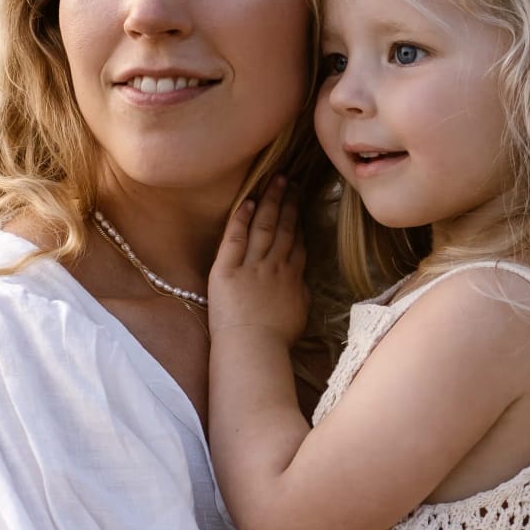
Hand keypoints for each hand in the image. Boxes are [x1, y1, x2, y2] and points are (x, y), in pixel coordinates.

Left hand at [208, 176, 308, 344]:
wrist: (253, 349)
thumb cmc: (275, 340)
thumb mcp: (299, 316)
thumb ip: (300, 295)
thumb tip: (303, 283)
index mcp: (291, 278)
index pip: (297, 244)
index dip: (298, 222)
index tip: (299, 205)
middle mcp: (274, 266)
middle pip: (283, 228)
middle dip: (287, 202)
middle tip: (291, 181)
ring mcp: (251, 266)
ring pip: (263, 227)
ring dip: (269, 202)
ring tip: (275, 181)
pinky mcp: (226, 270)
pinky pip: (234, 238)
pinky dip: (240, 218)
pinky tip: (246, 201)